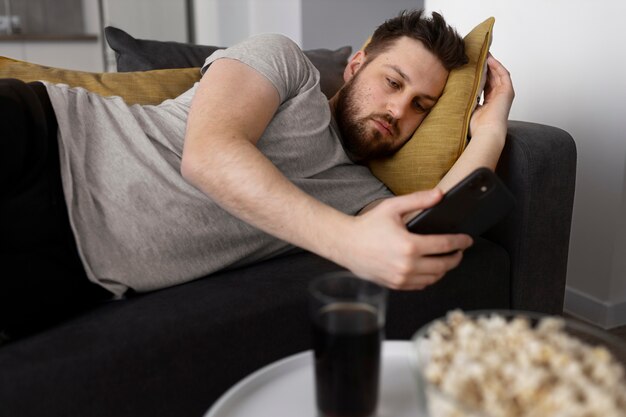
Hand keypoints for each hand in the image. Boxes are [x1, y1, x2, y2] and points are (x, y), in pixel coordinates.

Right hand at [340, 189, 473, 289]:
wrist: (345, 244)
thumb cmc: (367, 225)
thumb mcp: (392, 207)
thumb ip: (418, 200)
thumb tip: (440, 194)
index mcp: (409, 245)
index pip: (445, 245)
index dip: (460, 242)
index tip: (467, 240)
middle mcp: (407, 265)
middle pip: (444, 265)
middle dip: (456, 257)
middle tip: (460, 251)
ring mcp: (401, 278)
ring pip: (434, 278)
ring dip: (444, 269)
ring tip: (446, 259)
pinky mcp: (395, 285)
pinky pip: (420, 285)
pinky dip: (429, 278)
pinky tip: (430, 269)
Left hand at [469, 54, 514, 140]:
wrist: (486, 132)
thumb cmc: (476, 126)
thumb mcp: (467, 108)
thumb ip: (465, 99)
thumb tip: (451, 92)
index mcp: (488, 102)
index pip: (485, 84)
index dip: (479, 74)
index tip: (470, 66)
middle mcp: (497, 97)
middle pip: (492, 77)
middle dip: (485, 66)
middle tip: (477, 56)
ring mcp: (504, 94)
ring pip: (498, 74)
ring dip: (491, 63)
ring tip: (483, 53)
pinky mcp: (508, 91)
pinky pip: (504, 74)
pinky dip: (497, 66)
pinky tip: (490, 59)